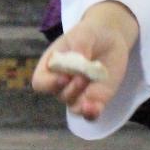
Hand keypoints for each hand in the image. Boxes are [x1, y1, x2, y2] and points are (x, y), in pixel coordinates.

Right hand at [31, 1, 138, 120]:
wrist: (109, 38)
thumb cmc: (89, 35)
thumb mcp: (83, 35)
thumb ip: (79, 47)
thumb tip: (80, 60)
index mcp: (50, 68)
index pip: (40, 83)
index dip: (50, 84)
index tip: (64, 77)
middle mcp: (62, 85)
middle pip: (60, 95)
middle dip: (72, 87)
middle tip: (85, 74)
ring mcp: (79, 93)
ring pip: (75, 107)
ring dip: (82, 102)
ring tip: (92, 86)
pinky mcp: (96, 98)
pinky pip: (90, 113)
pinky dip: (91, 114)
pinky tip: (95, 109)